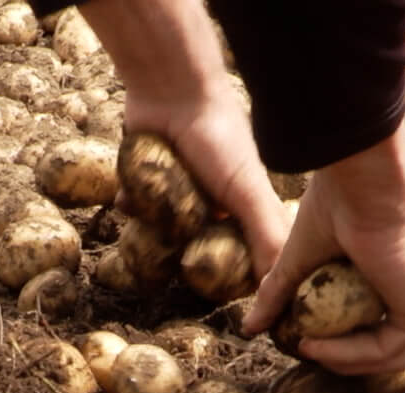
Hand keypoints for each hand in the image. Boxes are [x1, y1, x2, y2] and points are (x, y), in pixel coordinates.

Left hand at [72, 0, 287, 273]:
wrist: (172, 93)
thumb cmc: (219, 140)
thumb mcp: (248, 190)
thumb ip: (265, 233)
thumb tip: (275, 285)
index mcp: (240, 204)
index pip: (238, 250)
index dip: (229, 270)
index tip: (218, 288)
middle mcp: (210, 199)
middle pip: (196, 245)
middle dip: (185, 252)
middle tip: (178, 259)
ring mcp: (177, 190)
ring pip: (164, 231)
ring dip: (156, 232)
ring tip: (153, 222)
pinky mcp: (147, 178)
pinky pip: (136, 207)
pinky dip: (132, 206)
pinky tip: (129, 200)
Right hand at [243, 129, 404, 376]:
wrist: (360, 180)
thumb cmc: (336, 203)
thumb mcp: (301, 260)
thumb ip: (279, 294)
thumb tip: (248, 328)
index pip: (397, 327)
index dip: (359, 347)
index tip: (313, 343)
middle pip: (398, 350)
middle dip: (354, 362)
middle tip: (312, 352)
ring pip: (396, 357)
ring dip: (347, 362)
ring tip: (309, 348)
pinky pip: (387, 350)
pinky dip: (350, 355)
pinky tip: (315, 345)